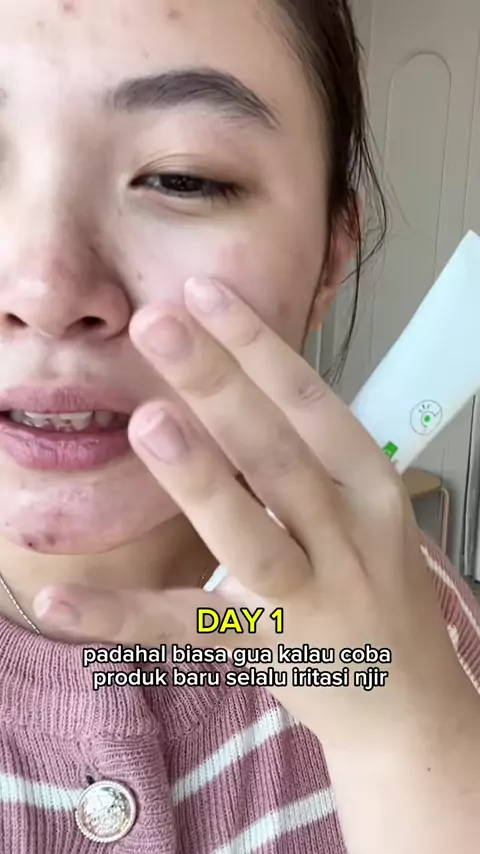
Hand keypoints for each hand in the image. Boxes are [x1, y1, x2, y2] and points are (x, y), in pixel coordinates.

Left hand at [36, 277, 476, 748]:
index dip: (256, 345)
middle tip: (159, 325)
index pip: (312, 403)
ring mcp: (308, 600)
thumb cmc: (376, 585)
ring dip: (199, 480)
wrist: (408, 700)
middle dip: (220, 385)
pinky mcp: (263, 654)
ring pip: (249, 536)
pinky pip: (185, 632)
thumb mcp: (365, 506)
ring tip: (148, 422)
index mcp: (370, 486)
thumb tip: (233, 374)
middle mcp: (346, 537)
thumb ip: (306, 449)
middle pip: (279, 454)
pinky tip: (57, 599)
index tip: (202, 292)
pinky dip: (120, 617)